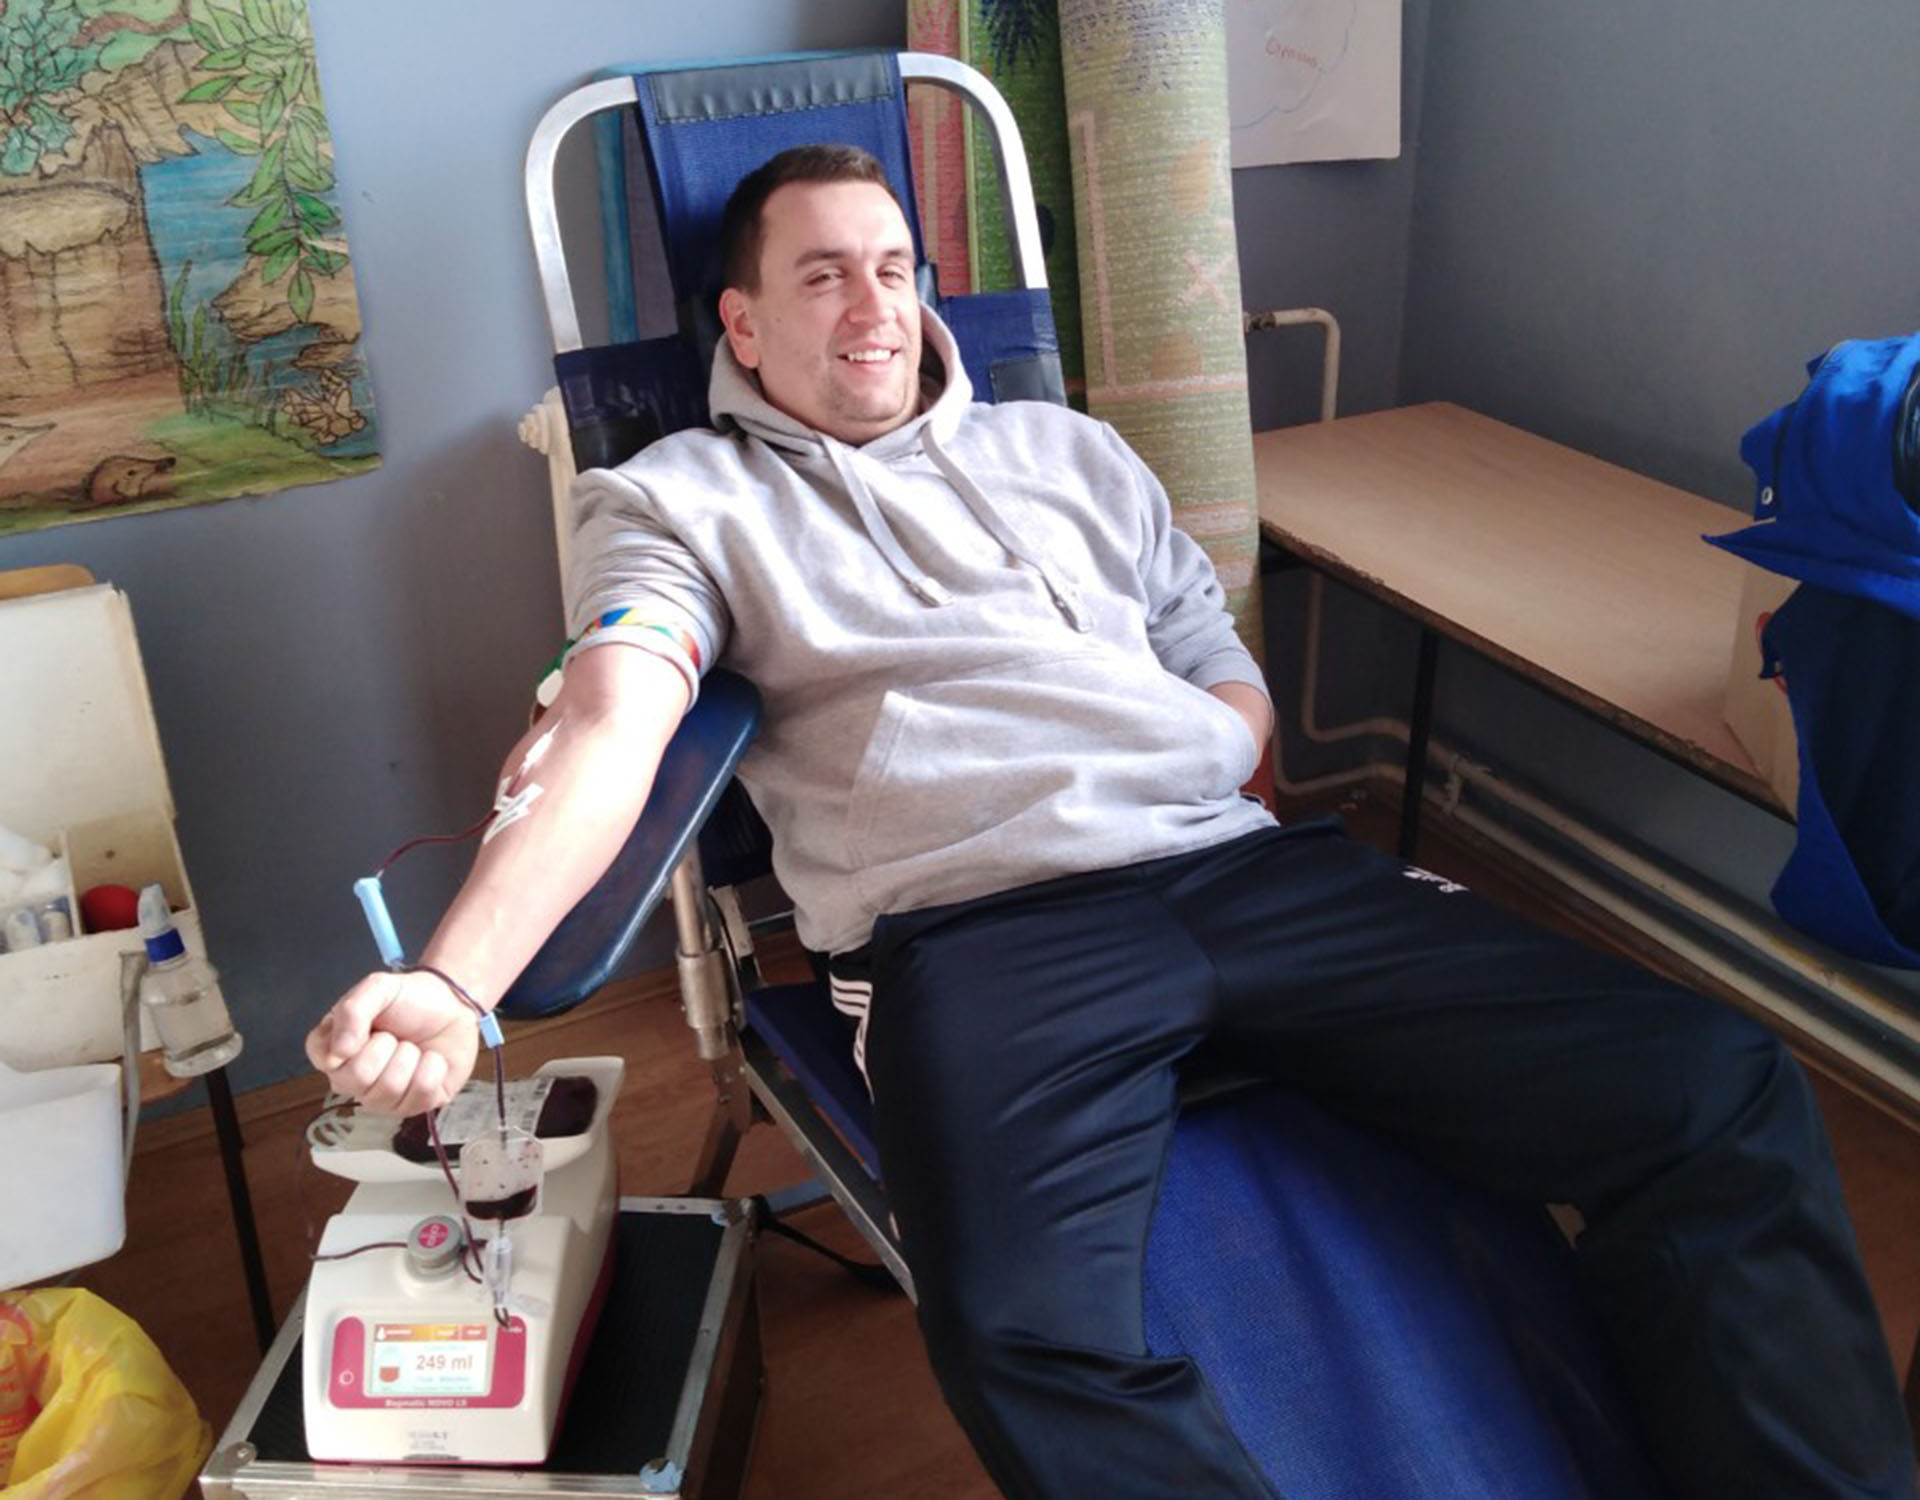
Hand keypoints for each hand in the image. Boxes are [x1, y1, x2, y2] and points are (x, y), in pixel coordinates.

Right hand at [305, 970, 480, 1115]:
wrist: (454, 1006)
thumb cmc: (410, 999)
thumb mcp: (378, 989)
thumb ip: (352, 1011)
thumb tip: (338, 1053)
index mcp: (334, 1050)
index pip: (323, 1058)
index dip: (350, 1041)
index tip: (370, 1026)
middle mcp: (352, 1080)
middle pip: (357, 1078)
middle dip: (386, 1046)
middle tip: (395, 1036)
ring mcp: (382, 1098)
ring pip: (390, 1089)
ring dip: (410, 1057)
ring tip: (413, 1047)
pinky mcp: (415, 1106)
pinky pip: (421, 1095)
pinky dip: (433, 1068)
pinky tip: (431, 1060)